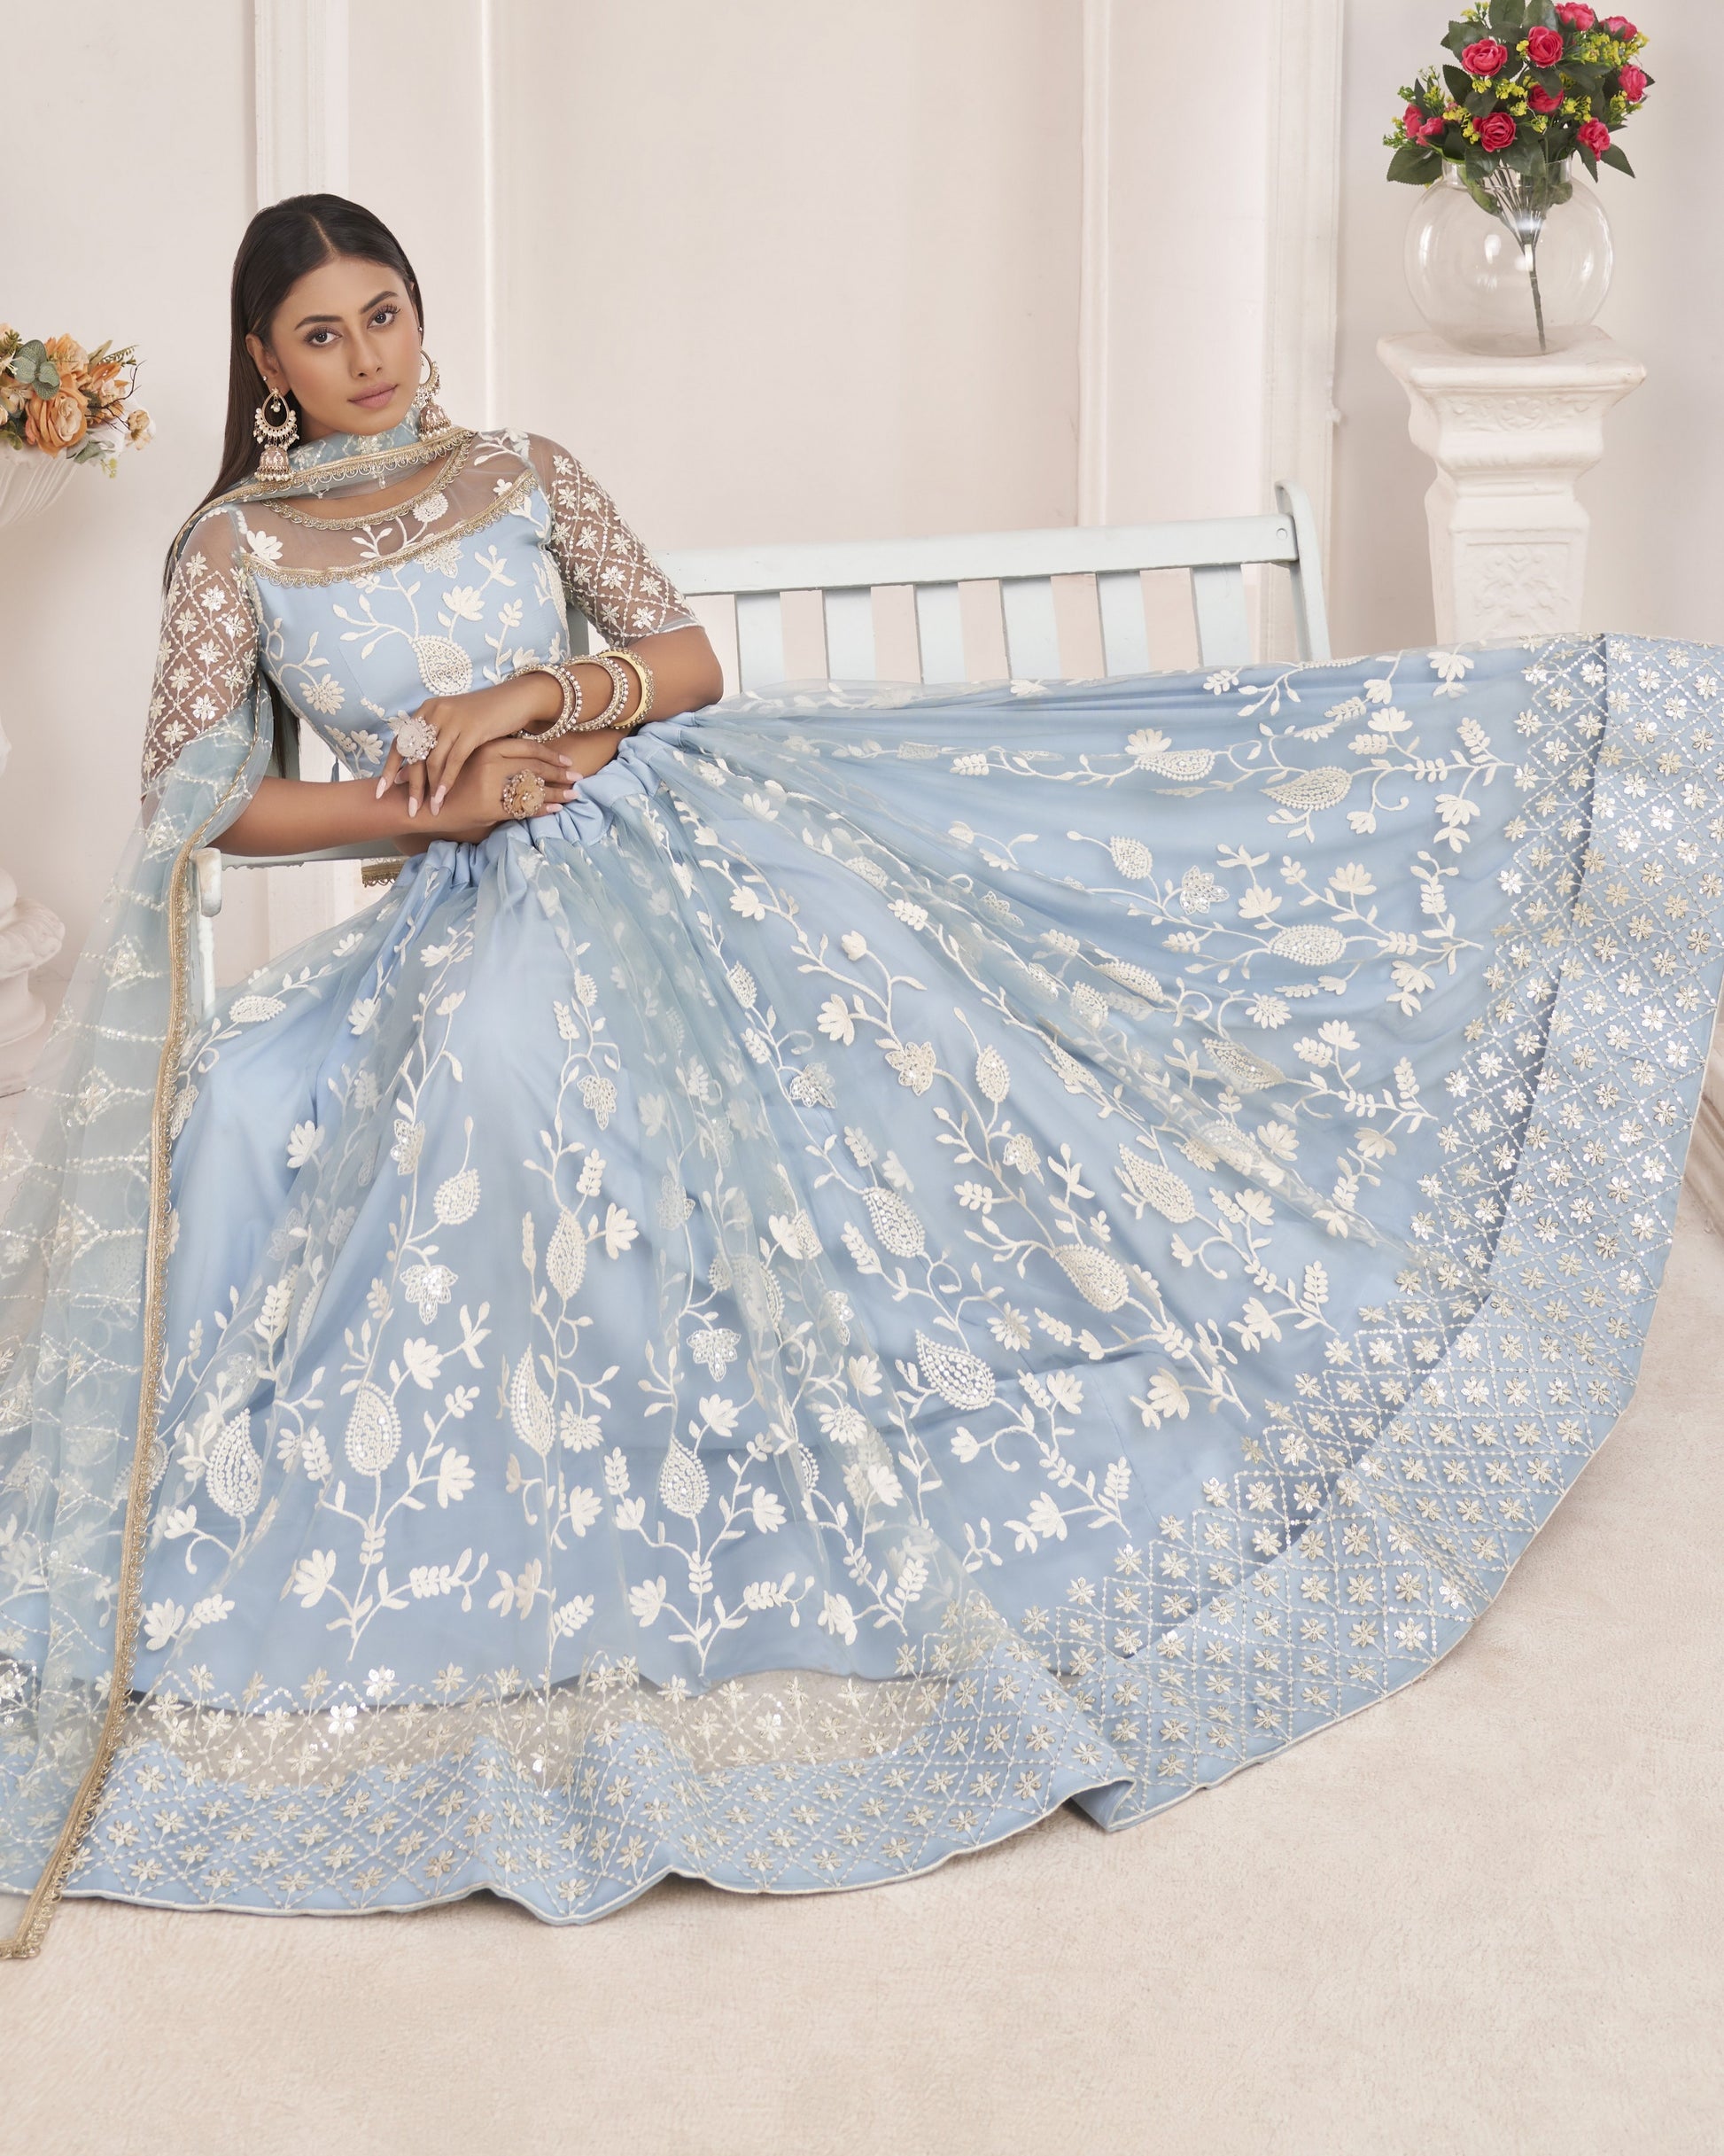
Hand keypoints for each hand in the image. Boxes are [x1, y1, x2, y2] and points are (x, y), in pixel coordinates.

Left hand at [375, 672, 563, 818]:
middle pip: (414, 754)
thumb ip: (432, 745)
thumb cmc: (485, 717)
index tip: (382, 791)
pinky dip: (446, 781)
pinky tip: (443, 797)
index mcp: (427, 710)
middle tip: (410, 809)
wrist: (516, 699)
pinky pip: (453, 760)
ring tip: (429, 809)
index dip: (389, 767)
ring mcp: (452, 719)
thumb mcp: (454, 726)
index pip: (400, 742)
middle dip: (411, 785)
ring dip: (429, 788)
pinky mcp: (471, 729)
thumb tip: (406, 773)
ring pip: (432, 760)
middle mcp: (435, 712)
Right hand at [397, 737, 580, 848]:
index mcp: (487, 747)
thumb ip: (492, 756)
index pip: (528, 748)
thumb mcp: (468, 760)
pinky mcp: (488, 806)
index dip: (550, 755)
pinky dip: (542, 809)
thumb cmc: (444, 781)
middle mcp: (491, 763)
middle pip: (536, 767)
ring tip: (574, 796)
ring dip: (557, 793)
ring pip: (533, 788)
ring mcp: (491, 785)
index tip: (567, 761)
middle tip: (579, 778)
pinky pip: (522, 808)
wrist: (420, 802)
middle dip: (560, 774)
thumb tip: (518, 758)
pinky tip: (556, 810)